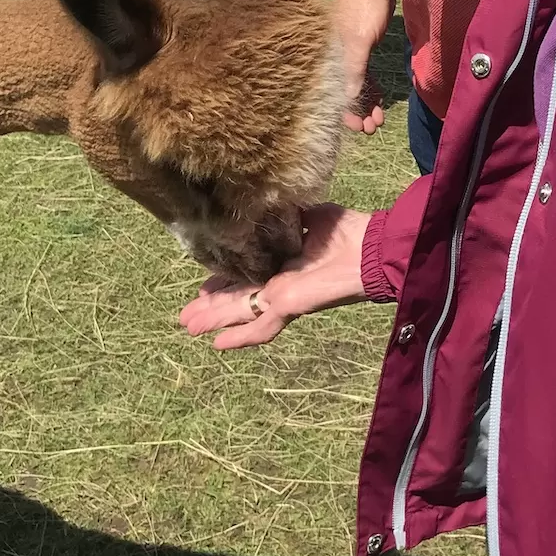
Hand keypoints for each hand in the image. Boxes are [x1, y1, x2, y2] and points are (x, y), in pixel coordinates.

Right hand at [178, 205, 370, 350]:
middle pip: (237, 299)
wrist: (371, 249)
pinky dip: (239, 337)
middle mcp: (280, 284)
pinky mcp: (289, 307)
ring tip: (188, 327)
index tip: (203, 285)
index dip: (223, 281)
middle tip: (184, 317)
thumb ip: (282, 220)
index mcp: (283, 264)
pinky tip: (217, 344)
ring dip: (214, 320)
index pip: (245, 276)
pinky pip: (261, 327)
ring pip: (241, 314)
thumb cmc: (346, 230)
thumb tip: (257, 211)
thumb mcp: (306, 217)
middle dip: (210, 307)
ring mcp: (283, 298)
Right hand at [331, 0, 394, 132]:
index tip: (360, 127)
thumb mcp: (360, 40)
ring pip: (354, 84)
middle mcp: (335, 54)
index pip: (333, 91)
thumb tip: (347, 99)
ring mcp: (349, 49)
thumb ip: (353, 69)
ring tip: (378, 119)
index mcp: (330, 54)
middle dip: (357, 111)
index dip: (345, 111)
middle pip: (343, 91)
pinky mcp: (361, 44)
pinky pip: (363, 73)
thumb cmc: (365, 4)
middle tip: (373, 127)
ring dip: (365, 102)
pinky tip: (378, 99)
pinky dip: (370, 87)